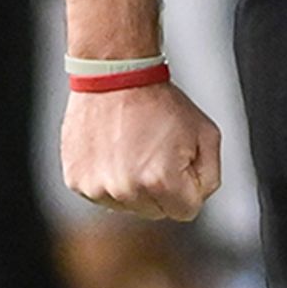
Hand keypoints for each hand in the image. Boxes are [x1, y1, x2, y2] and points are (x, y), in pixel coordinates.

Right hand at [61, 78, 221, 222]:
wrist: (114, 76)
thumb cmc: (158, 101)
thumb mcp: (206, 134)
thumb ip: (210, 177)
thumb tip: (195, 198)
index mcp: (162, 182)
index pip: (186, 211)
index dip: (187, 185)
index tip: (177, 161)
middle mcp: (127, 191)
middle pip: (155, 211)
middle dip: (159, 187)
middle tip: (153, 150)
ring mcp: (98, 187)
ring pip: (126, 205)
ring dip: (131, 184)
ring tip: (130, 148)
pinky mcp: (76, 180)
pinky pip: (100, 193)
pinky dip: (106, 176)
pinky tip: (111, 150)